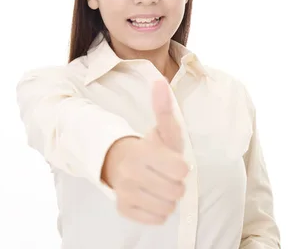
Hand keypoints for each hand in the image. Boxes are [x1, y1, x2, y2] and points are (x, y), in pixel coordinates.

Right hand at [101, 79, 188, 224]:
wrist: (119, 161)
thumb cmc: (150, 146)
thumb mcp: (162, 128)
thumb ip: (164, 108)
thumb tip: (160, 81)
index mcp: (142, 153)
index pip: (181, 171)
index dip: (181, 166)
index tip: (172, 161)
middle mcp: (130, 175)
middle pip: (176, 191)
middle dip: (175, 183)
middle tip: (165, 174)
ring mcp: (125, 194)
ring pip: (168, 208)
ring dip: (168, 198)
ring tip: (159, 185)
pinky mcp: (124, 210)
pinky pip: (156, 219)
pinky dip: (158, 211)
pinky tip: (151, 196)